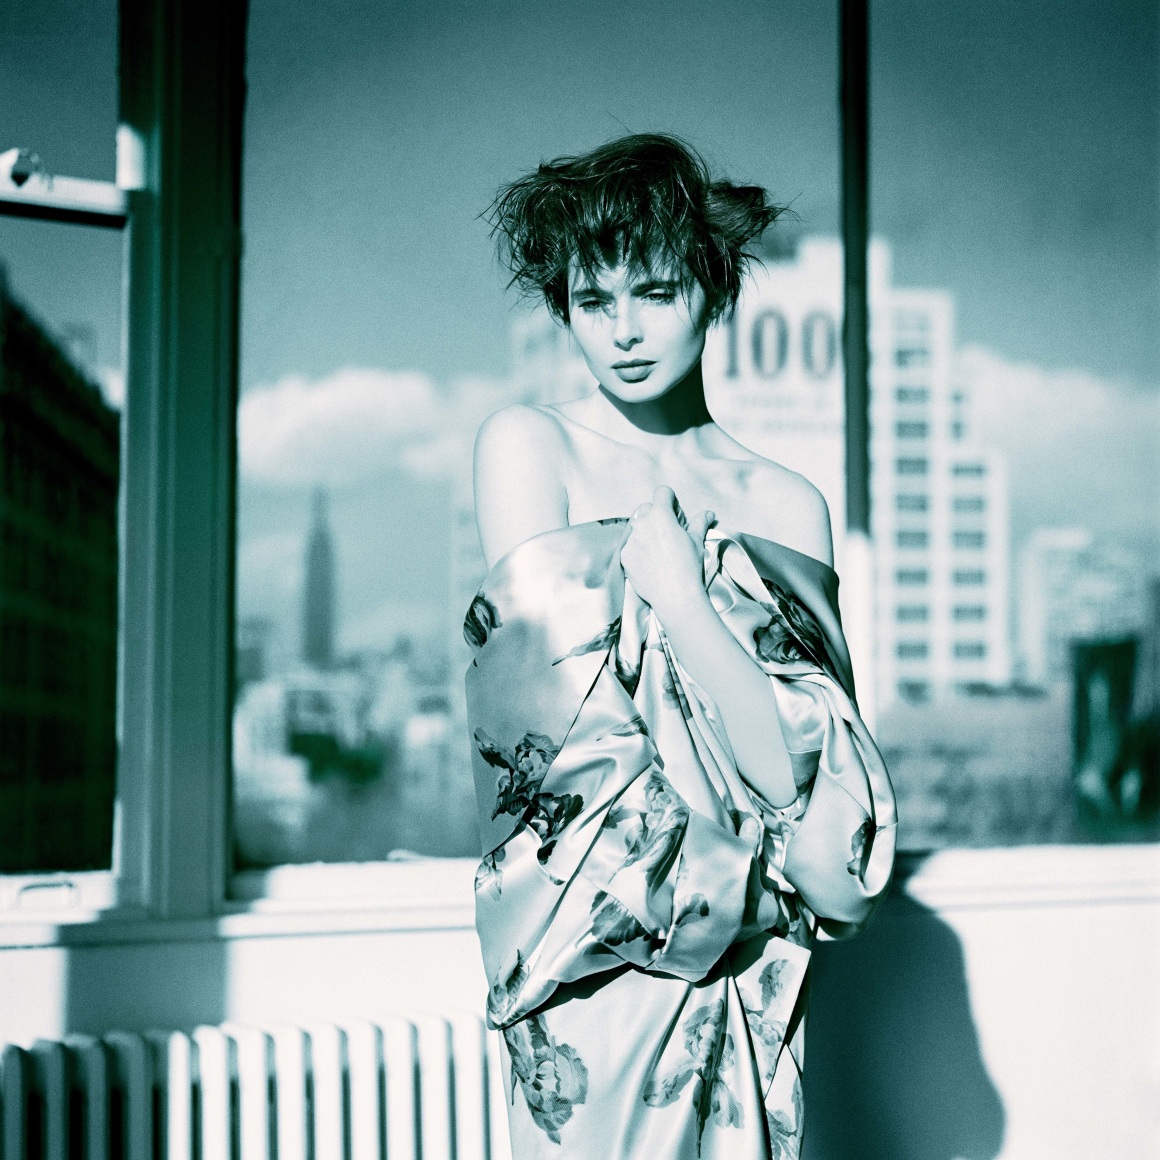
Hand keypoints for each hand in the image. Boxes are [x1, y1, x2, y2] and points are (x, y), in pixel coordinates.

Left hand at [620, 486, 714, 617]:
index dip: (669, 499)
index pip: (662, 493)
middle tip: (666, 530)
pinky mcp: (624, 556)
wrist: (675, 596)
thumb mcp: (696, 542)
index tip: (674, 510)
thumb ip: (700, 523)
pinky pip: (629, 545)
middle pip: (646, 508)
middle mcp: (642, 524)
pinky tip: (649, 561)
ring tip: (657, 548)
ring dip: (645, 531)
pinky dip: (638, 549)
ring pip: (636, 527)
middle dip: (655, 514)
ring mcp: (631, 540)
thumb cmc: (688, 567)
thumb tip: (708, 513)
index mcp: (661, 516)